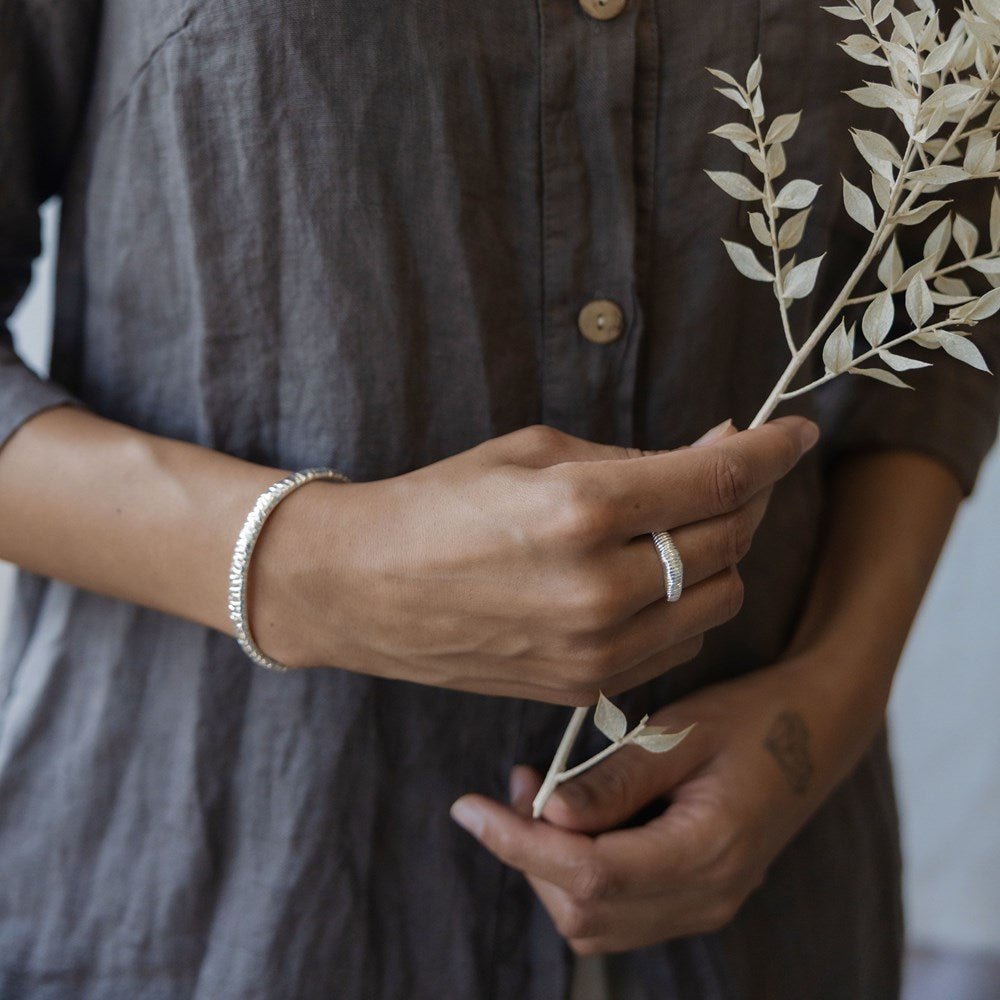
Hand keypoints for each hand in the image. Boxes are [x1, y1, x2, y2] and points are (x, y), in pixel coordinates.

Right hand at [249, 417, 817, 701]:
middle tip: (737, 470)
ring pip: (717, 600)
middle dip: (750, 497)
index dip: (770, 450)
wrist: (362, 589)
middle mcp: (599, 589)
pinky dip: (687, 604)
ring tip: (689, 524)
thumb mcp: (533, 452)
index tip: (796, 432)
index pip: (718, 481)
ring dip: (721, 555)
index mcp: (582, 510)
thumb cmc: (438, 503)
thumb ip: (634, 461)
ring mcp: (594, 650)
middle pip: (730, 541)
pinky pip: (677, 644)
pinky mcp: (582, 688)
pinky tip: (656, 576)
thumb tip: (714, 455)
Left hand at [449, 653, 887, 951]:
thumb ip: (616, 779)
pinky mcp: (697, 897)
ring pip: (595, 922)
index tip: (468, 808)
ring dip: (550, 867)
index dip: (518, 845)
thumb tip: (546, 815)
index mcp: (707, 851)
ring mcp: (705, 904)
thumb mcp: (680, 732)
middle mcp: (707, 896)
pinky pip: (619, 911)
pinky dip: (578, 873)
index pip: (589, 875)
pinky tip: (573, 818)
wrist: (817, 728)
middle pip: (585, 910)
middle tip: (517, 783)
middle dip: (530, 854)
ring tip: (538, 793)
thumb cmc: (752, 717)